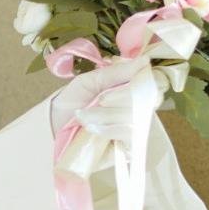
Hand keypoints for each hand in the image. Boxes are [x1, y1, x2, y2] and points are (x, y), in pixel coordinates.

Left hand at [48, 56, 162, 141]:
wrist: (53, 129)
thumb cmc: (73, 102)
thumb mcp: (89, 81)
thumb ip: (116, 72)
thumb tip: (145, 60)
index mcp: (131, 87)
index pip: (155, 81)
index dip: (145, 80)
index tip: (128, 80)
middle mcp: (138, 107)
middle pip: (148, 99)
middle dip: (119, 99)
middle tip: (100, 100)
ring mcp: (135, 129)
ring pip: (137, 117)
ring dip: (107, 115)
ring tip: (85, 117)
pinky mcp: (129, 148)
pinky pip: (131, 136)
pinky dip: (110, 130)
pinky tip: (93, 130)